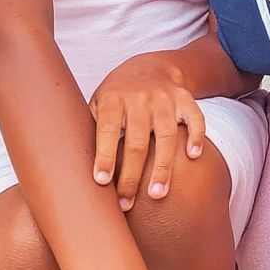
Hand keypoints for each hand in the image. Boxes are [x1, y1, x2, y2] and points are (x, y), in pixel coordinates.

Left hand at [90, 56, 205, 211]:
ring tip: (157, 194)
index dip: (104, 155)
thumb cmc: (118, 95)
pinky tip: (193, 156)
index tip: (101, 182)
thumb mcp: (98, 103)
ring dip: (163, 166)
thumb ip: (90, 129)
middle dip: (131, 174)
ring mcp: (165, 98)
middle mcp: (140, 98)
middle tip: (126, 203)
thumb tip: (73, 171)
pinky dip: (196, 135)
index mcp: (114, 99)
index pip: (107, 130)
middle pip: (137, 140)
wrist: (150, 66)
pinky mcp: (185, 99)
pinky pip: (195, 117)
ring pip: (166, 134)